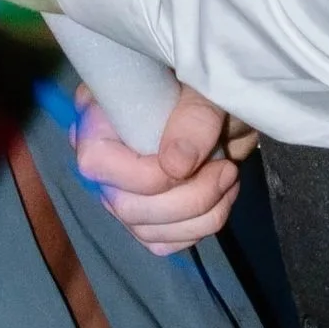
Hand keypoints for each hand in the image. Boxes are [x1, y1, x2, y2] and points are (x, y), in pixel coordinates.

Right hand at [74, 84, 254, 254]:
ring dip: (201, 216)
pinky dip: (197, 230)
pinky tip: (219, 199)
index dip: (147, 175)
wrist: (231, 107)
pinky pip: (160, 242)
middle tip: (226, 171)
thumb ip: (192, 119)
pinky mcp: (144, 213)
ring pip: (145, 229)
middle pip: (124, 206)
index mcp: (97, 114)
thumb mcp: (207, 89)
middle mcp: (102, 155)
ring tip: (228, 178)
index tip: (197, 162)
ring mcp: (120, 188)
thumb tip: (175, 165)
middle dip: (187, 199)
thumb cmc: (211, 86)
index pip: (97, 162)